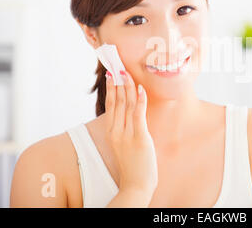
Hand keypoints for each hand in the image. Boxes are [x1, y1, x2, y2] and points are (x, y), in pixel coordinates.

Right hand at [104, 69, 157, 193]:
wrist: (135, 185)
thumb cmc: (132, 165)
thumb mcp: (124, 145)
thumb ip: (125, 129)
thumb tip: (131, 113)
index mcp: (111, 132)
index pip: (111, 105)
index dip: (111, 88)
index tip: (112, 74)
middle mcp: (116, 131)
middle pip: (117, 101)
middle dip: (118, 82)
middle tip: (119, 66)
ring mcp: (126, 134)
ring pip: (126, 105)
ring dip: (127, 87)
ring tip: (127, 72)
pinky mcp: (139, 138)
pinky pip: (138, 115)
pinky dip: (139, 100)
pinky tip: (140, 88)